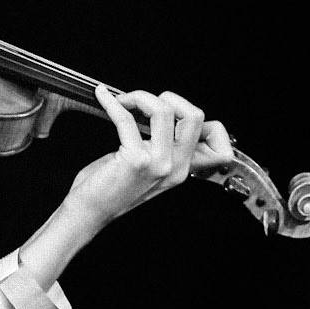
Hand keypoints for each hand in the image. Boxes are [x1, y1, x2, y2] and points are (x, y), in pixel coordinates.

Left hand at [67, 85, 235, 232]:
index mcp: (182, 169)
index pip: (220, 147)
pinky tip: (102, 97)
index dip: (205, 123)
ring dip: (139, 96)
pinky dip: (112, 103)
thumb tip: (165, 112)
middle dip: (168, 97)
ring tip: (122, 101)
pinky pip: (126, 119)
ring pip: (163, 110)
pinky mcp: (135, 161)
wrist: (89, 212)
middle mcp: (176, 167)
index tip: (173, 111)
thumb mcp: (149, 168)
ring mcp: (158, 164)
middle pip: (195, 116)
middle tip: (143, 102)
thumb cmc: (111, 187)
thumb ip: (163, 147)